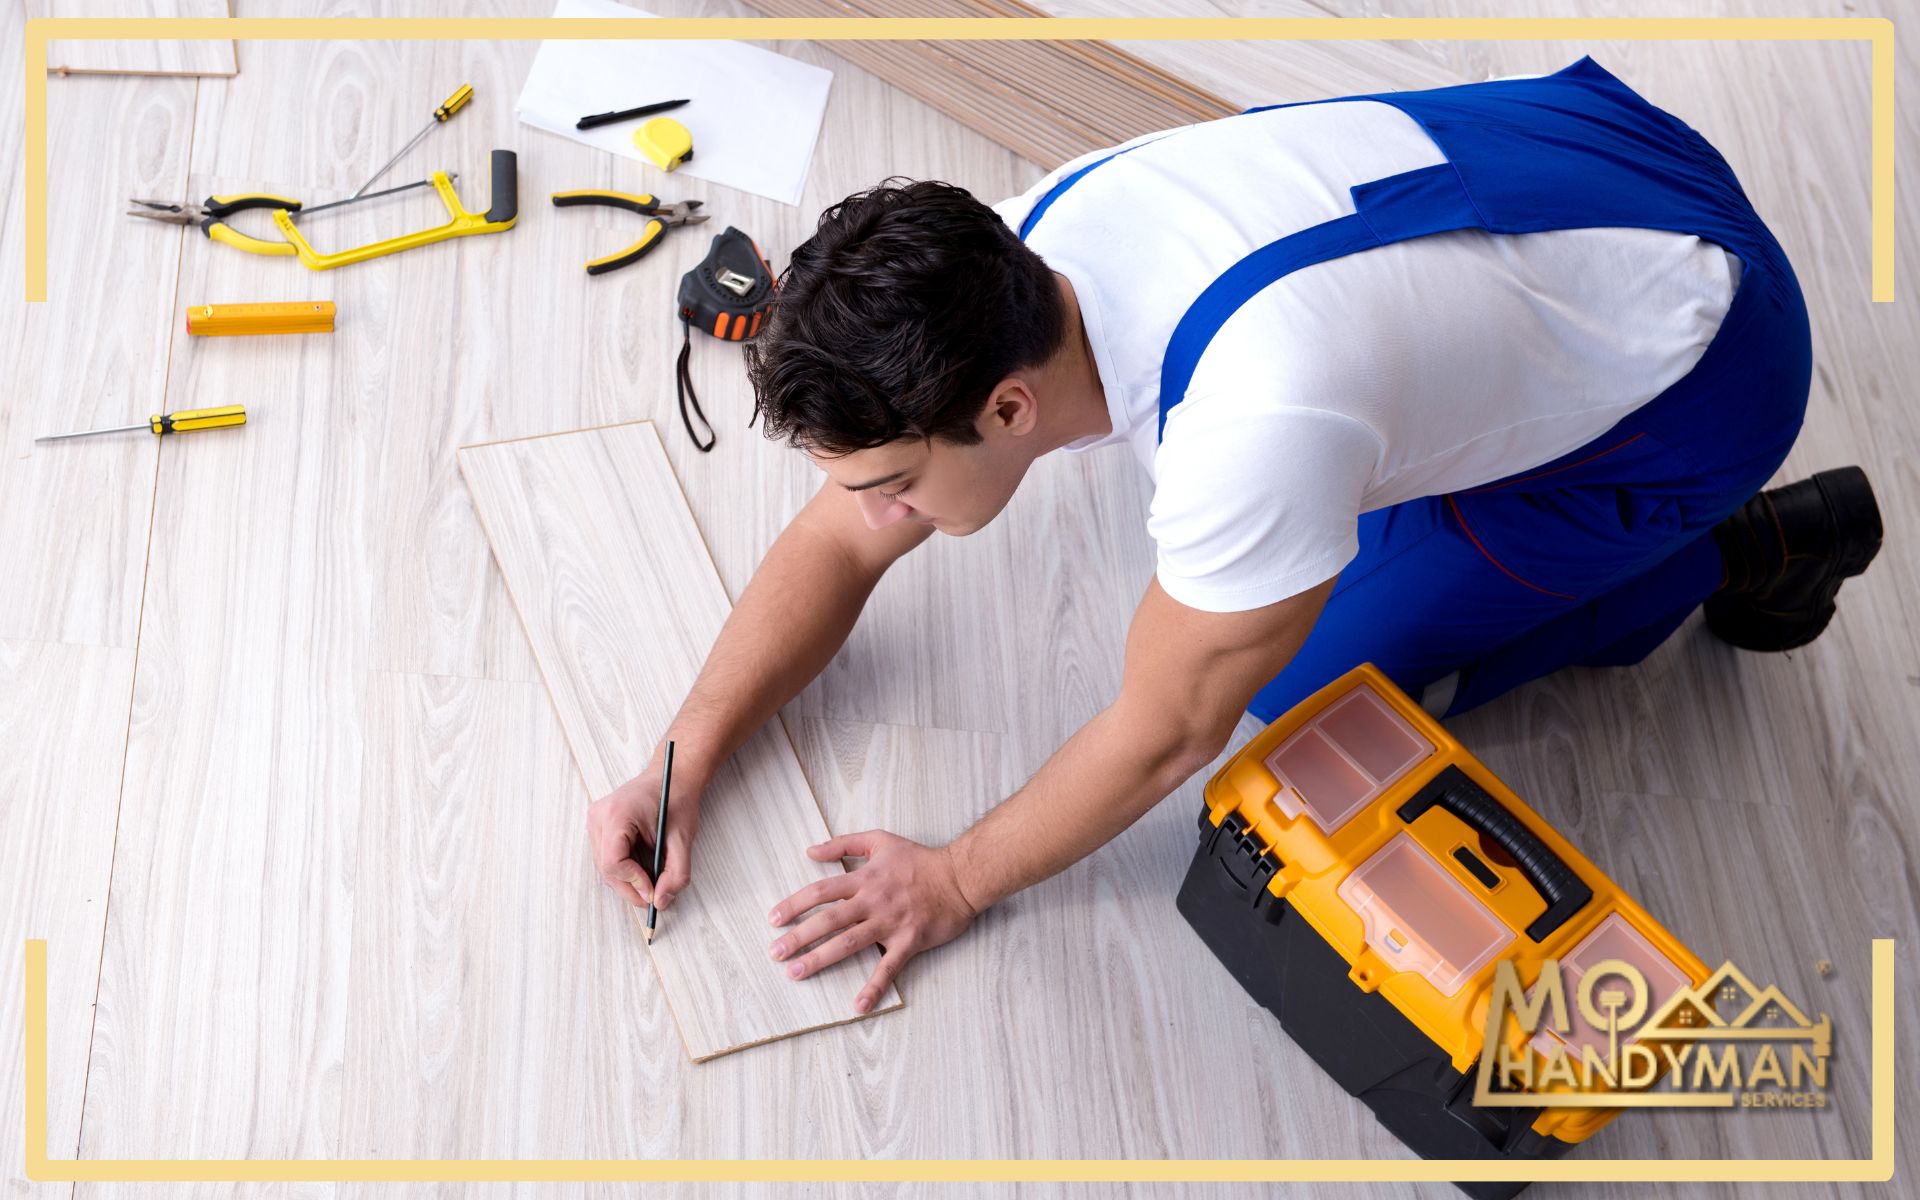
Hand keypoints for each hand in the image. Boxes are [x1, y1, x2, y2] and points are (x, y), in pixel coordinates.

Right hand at [587, 752, 701, 910]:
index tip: (653, 891)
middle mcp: (600, 816)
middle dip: (631, 887)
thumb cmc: (677, 799)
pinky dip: (624, 869)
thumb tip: (662, 901)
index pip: (614, 862)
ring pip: (604, 866)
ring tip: (651, 882)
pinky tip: (642, 869)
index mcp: (617, 813)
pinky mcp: (599, 824)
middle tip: (654, 898)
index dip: (634, 882)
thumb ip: (676, 872)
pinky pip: (606, 857)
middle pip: (606, 868)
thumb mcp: (683, 838)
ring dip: (627, 880)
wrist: (672, 776)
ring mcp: (595, 819)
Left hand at [767, 830, 977, 1013]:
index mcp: (864, 879)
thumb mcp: (880, 840)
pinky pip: (888, 968)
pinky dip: (873, 987)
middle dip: (799, 936)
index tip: (773, 919)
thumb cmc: (919, 859)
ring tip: (796, 973)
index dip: (794, 904)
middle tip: (775, 953)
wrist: (960, 877)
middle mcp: (872, 902)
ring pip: (849, 943)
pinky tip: (858, 1006)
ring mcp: (890, 923)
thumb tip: (811, 851)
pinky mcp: (908, 942)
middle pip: (828, 920)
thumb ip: (844, 844)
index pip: (821, 892)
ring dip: (820, 959)